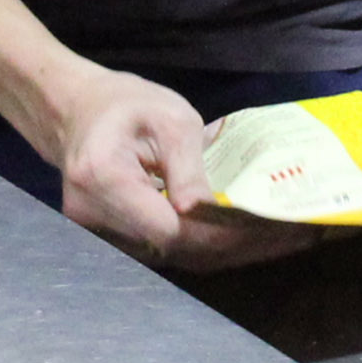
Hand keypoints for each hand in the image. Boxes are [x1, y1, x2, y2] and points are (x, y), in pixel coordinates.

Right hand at [43, 65, 309, 270]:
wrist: (74, 111)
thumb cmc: (123, 105)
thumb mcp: (166, 116)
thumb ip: (187, 165)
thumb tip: (205, 211)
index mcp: (103, 178)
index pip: (168, 229)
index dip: (216, 235)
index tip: (265, 228)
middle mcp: (92, 216)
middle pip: (172, 251)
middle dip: (231, 247)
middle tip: (287, 236)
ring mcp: (96, 233)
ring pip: (170, 257)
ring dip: (222, 251)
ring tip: (273, 238)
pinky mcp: (109, 239)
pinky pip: (161, 250)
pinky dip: (201, 245)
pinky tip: (238, 236)